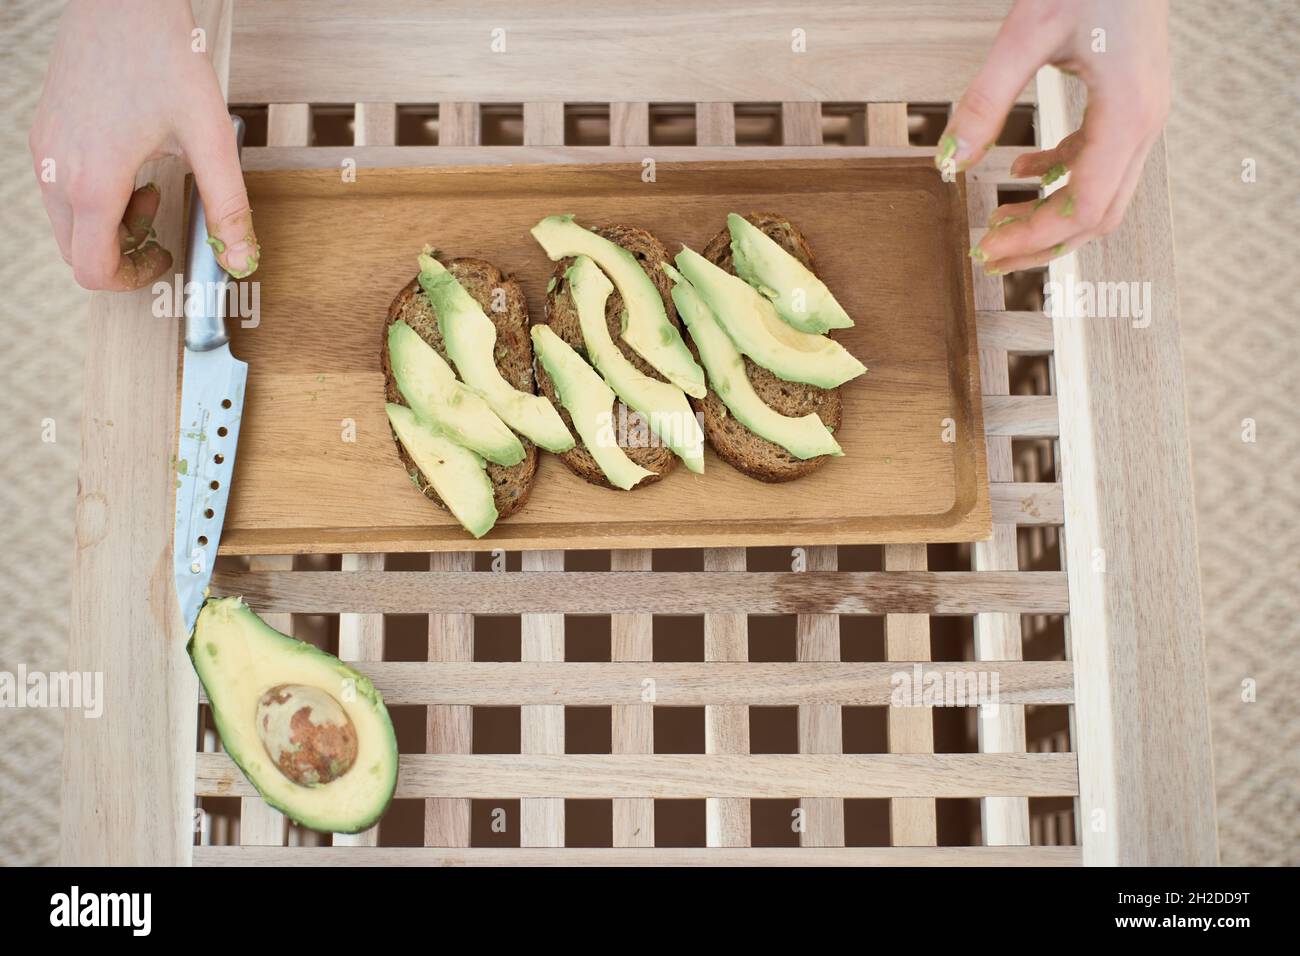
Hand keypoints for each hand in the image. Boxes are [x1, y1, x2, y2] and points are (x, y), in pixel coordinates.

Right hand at [29, 0, 257, 290]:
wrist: (124, 1)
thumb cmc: (164, 58)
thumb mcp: (211, 140)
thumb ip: (228, 207)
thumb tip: (242, 259)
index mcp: (94, 182)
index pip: (94, 270)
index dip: (133, 280)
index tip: (163, 261)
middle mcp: (57, 171)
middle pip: (76, 252)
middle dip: (122, 254)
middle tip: (160, 227)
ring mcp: (45, 151)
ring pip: (66, 223)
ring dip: (109, 226)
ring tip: (149, 192)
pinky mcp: (44, 134)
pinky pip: (60, 190)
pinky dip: (93, 198)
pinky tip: (130, 167)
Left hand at [938, 0, 1169, 274]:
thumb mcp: (1027, 33)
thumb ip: (987, 100)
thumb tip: (950, 160)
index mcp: (1128, 114)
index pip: (1084, 208)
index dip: (1036, 239)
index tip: (989, 250)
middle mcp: (1144, 124)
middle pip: (1097, 216)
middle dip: (1041, 244)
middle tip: (988, 256)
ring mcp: (1141, 116)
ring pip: (1099, 195)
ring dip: (1047, 216)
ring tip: (996, 225)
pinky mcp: (1128, 103)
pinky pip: (1097, 161)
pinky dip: (1058, 176)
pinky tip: (1018, 171)